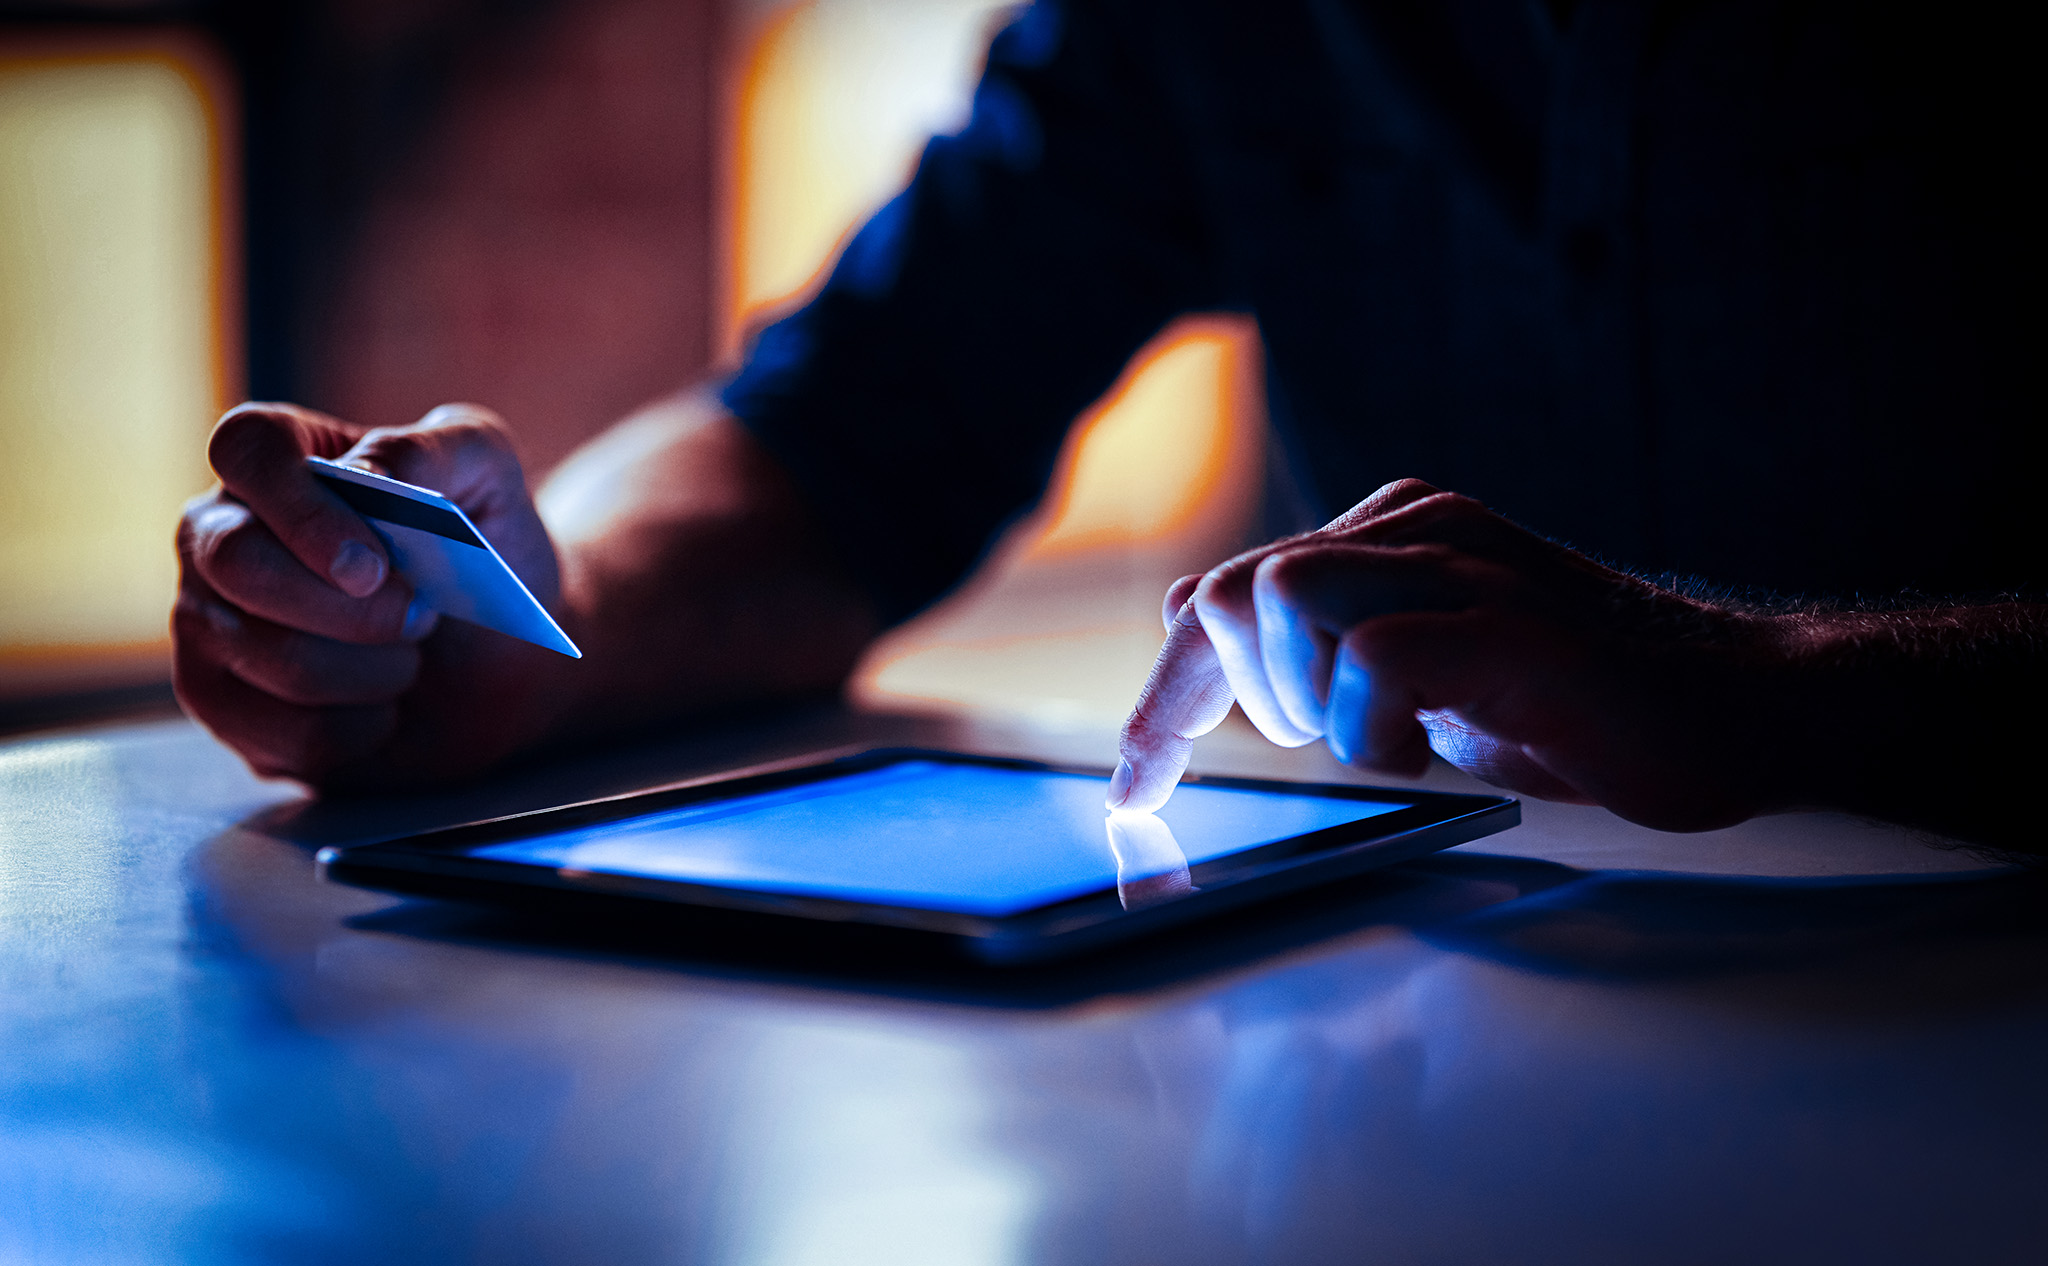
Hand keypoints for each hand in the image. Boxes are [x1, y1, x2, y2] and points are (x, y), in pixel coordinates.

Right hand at [174, 402, 575, 787]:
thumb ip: (438, 448)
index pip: (245, 447)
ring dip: (374, 669)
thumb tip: (366, 472)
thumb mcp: (490, 475)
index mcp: (278, 459)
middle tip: (421, 615)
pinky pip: (281, 732)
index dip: (304, 507)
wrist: (504, 655)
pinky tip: (384, 707)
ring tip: (409, 656)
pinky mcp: (221, 703)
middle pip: (237, 560)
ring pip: (270, 654)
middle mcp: (218, 532)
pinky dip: (362, 729)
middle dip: (351, 606)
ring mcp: (206, 620)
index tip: (372, 564)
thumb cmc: (486, 550)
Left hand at [1110, 480, 1795, 831]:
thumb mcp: (1429, 685)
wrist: (1750, 708)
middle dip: (1205, 701)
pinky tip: (1432, 753)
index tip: (1137, 781)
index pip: (1226, 591)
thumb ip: (1331, 656)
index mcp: (1392, 534)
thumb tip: (1212, 642)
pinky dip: (1373, 729)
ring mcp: (1464, 567)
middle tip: (1290, 759)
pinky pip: (1374, 659)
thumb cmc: (1588, 708)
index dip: (1165, 692)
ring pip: (1282, 595)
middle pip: (1230, 588)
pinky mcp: (1509, 625)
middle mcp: (1416, 528)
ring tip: (1371, 743)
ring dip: (1296, 698)